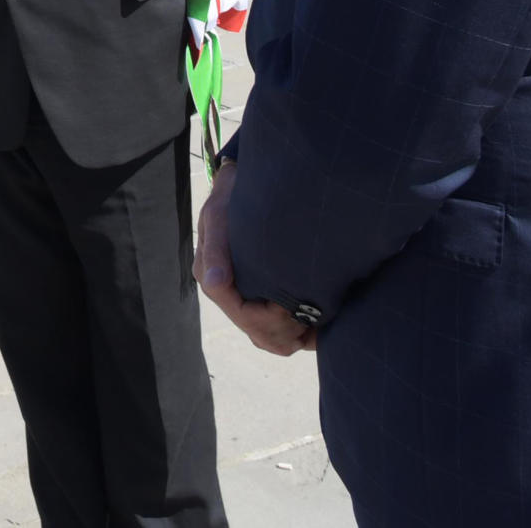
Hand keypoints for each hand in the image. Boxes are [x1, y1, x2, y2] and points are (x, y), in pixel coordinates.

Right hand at [194, 161, 314, 356]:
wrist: (250, 189)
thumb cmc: (234, 198)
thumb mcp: (221, 215)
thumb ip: (217, 248)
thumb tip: (216, 282)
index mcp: (212, 277)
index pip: (244, 316)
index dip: (271, 318)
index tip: (292, 303)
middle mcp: (228, 294)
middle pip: (260, 335)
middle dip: (288, 330)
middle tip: (313, 310)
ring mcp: (244, 299)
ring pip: (270, 341)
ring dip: (295, 335)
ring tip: (316, 315)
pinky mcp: (260, 300)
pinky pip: (280, 335)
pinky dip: (300, 334)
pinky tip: (317, 320)